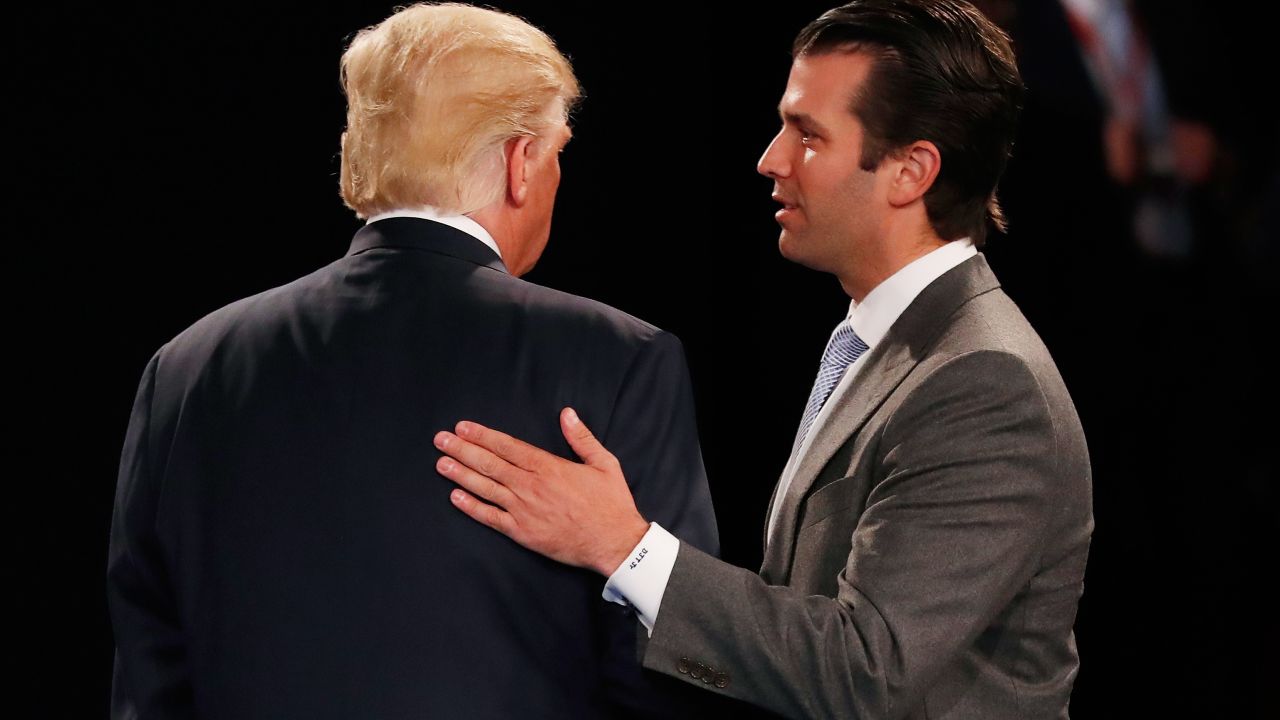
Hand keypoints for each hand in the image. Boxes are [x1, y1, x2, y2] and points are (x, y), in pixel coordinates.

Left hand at [433, 408, 650, 575]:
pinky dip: (471, 507)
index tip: (463, 427)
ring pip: (485, 488)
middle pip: (489, 464)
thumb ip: (582, 438)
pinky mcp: (522, 532)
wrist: (613, 542)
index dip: (482, 436)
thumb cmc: (611, 503)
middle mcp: (531, 486)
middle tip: (440, 440)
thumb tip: (567, 414)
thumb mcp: (604, 463)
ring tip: (441, 463)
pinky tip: (455, 497)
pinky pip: (491, 518)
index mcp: (548, 467)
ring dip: (461, 474)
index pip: (507, 446)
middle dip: (462, 450)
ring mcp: (524, 510)